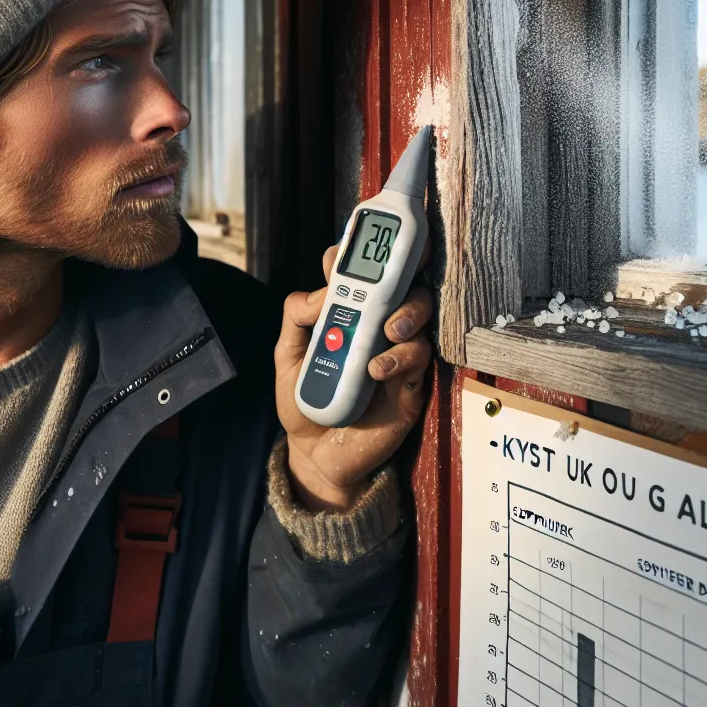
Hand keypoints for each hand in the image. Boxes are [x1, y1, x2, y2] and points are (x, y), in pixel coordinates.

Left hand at [274, 245, 433, 511]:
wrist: (316, 454)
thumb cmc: (305, 400)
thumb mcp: (286, 357)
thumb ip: (295, 319)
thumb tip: (321, 293)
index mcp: (348, 313)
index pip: (359, 272)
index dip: (356, 253)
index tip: (342, 252)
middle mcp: (377, 325)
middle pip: (402, 283)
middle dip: (399, 273)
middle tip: (386, 282)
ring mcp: (397, 352)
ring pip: (420, 316)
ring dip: (408, 314)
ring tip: (388, 328)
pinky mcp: (412, 384)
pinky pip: (419, 360)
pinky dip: (401, 358)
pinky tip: (378, 369)